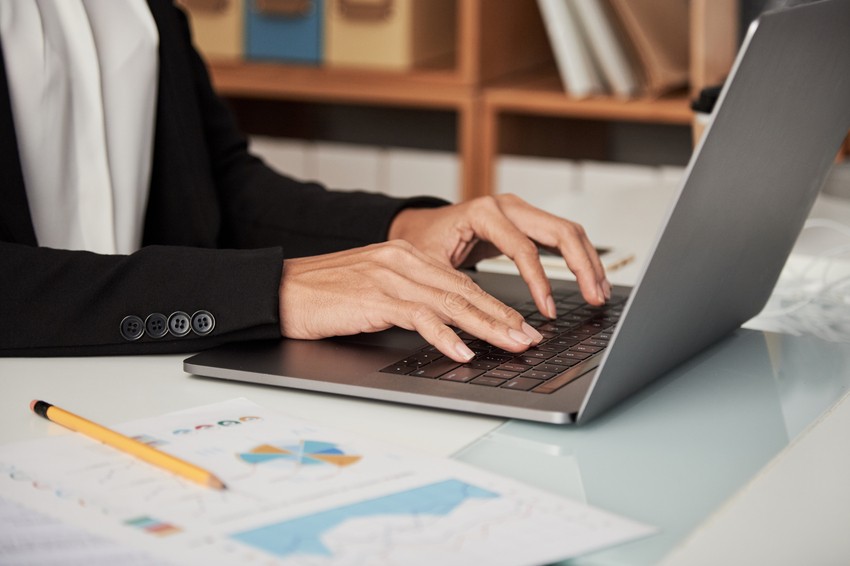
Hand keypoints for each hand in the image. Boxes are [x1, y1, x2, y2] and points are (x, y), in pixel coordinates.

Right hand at [279, 241, 542, 361]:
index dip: (493, 306)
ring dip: (486, 327)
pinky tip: (464, 351)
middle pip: (464, 291)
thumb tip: (444, 325)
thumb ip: (408, 300)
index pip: (460, 282)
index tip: (518, 325)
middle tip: (529, 338)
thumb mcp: (373, 291)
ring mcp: (390, 277)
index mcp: (405, 257)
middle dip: (502, 317)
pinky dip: (444, 335)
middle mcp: (403, 261)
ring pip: (451, 302)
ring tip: (512, 345)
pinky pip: (419, 317)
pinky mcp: (374, 296)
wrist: (280, 290)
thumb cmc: (323, 296)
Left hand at [388, 194, 610, 317]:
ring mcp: (520, 211)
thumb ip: (457, 290)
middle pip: (560, 231)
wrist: (419, 225)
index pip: (524, 248)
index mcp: (484, 212)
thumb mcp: (432, 267)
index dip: (539, 282)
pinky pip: (560, 237)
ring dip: (588, 262)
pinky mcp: (526, 222)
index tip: (547, 311)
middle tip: (595, 298)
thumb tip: (483, 321)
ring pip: (567, 231)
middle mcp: (507, 205)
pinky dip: (578, 258)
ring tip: (599, 293)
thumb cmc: (423, 242)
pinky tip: (590, 280)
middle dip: (582, 266)